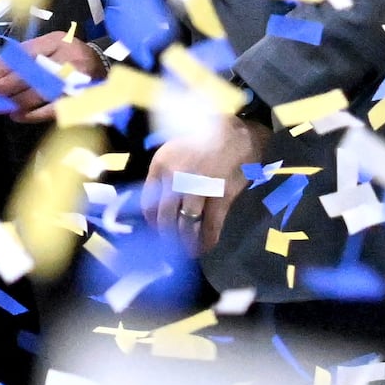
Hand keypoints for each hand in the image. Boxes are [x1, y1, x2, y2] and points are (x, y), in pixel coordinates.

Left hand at [0, 33, 100, 124]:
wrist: (101, 66)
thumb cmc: (66, 55)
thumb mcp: (47, 45)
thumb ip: (23, 56)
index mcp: (58, 42)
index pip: (26, 52)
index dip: (4, 65)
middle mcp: (69, 59)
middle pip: (33, 73)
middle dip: (7, 86)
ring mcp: (77, 81)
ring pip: (41, 93)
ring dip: (17, 102)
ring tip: (0, 106)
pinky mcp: (80, 100)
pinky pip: (53, 110)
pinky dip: (33, 115)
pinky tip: (18, 115)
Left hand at [144, 113, 263, 254]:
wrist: (236, 134)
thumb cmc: (201, 141)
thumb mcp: (172, 150)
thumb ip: (162, 174)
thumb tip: (156, 201)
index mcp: (161, 164)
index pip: (148, 200)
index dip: (150, 220)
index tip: (154, 229)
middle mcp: (177, 177)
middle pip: (164, 215)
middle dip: (166, 234)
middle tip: (169, 245)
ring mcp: (200, 187)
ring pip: (186, 222)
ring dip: (185, 240)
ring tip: (186, 250)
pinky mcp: (222, 195)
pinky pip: (212, 223)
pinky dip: (208, 239)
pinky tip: (205, 247)